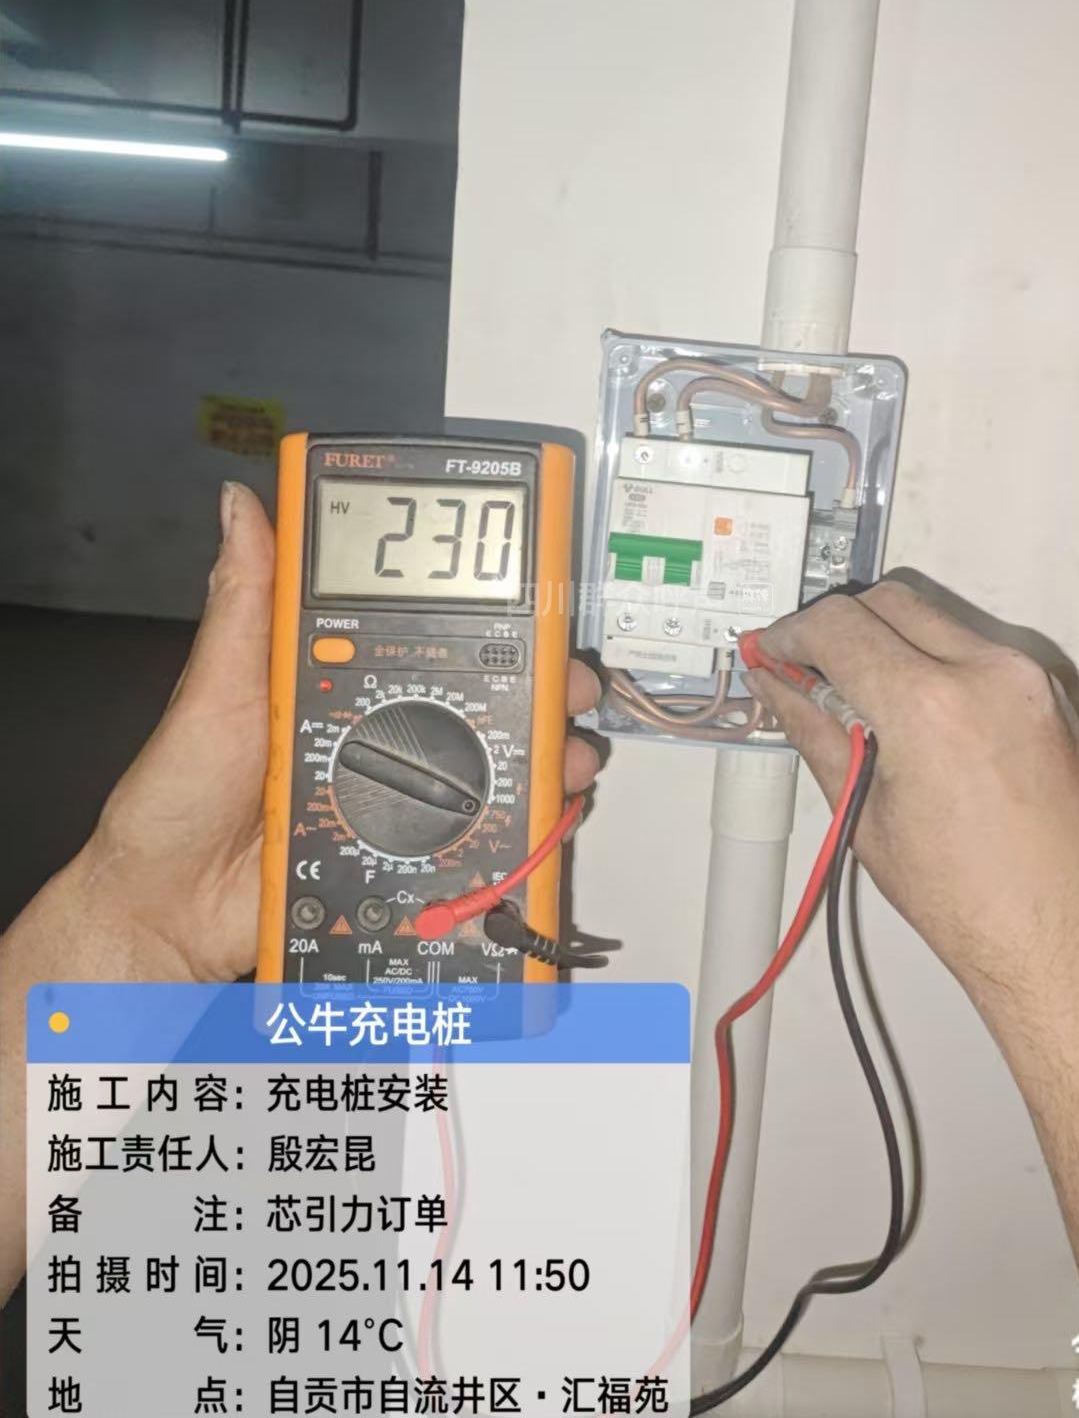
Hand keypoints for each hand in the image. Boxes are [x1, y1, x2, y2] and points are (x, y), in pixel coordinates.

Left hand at [79, 481, 603, 983]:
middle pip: (486, 694)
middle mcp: (384, 728)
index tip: (535, 591)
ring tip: (564, 755)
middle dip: (544, 682)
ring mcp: (403, 794)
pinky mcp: (410, 853)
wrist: (172, 909)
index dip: (489, 606)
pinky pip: (479, 838)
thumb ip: (245, 603)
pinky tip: (544, 817)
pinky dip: (523, 830)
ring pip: (498, 763)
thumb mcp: (217, 688)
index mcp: (343, 675)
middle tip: (567, 684)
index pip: (430, 628)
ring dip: (547, 755)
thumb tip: (243, 508)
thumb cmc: (181, 797)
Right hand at [744, 581, 1078, 1008]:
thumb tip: (779, 690)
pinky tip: (911, 713)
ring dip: (886, 639)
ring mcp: (1028, 678)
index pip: (839, 628)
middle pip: (887, 601)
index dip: (790, 635)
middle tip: (804, 667)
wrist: (1067, 940)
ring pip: (934, 618)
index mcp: (931, 706)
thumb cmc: (973, 904)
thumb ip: (817, 735)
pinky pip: (977, 648)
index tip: (771, 651)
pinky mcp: (1052, 693)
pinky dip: (933, 660)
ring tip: (857, 698)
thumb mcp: (866, 818)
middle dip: (836, 626)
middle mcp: (988, 674)